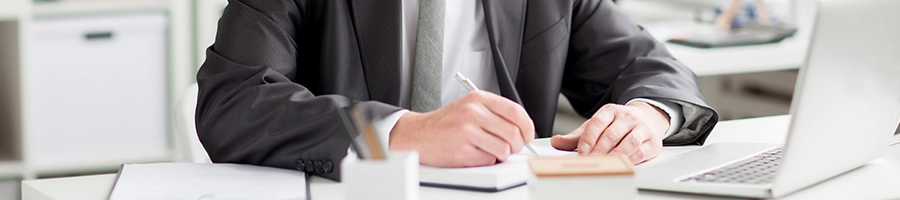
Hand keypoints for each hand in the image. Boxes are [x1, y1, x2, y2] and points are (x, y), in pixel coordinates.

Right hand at [389, 91, 535, 166]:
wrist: (417, 135)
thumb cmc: (445, 124)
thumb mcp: (470, 107)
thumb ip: (495, 113)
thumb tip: (523, 128)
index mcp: (478, 99)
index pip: (516, 112)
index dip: (527, 127)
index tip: (527, 135)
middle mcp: (473, 112)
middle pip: (514, 133)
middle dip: (516, 145)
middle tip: (509, 147)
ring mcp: (467, 131)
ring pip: (504, 148)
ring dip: (501, 154)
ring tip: (488, 150)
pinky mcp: (462, 150)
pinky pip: (489, 159)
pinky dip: (486, 160)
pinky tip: (474, 154)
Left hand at [550, 101, 669, 163]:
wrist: (647, 118)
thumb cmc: (617, 125)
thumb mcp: (596, 126)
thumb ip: (577, 136)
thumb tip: (556, 142)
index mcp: (610, 111)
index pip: (597, 122)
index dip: (588, 138)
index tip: (581, 152)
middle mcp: (627, 117)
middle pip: (611, 134)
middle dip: (599, 150)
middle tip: (590, 162)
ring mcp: (641, 129)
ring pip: (628, 142)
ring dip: (615, 155)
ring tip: (604, 164)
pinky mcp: (651, 142)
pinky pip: (641, 152)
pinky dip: (630, 160)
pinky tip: (621, 165)